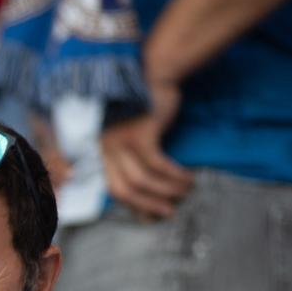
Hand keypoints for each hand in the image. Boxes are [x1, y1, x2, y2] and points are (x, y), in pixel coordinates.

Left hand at [100, 76, 191, 218]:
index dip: (133, 206)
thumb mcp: (135, 137)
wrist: (154, 74)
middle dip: (148, 205)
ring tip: (186, 191)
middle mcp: (106, 149)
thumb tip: (148, 196)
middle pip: (123, 190)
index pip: (113, 190)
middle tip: (170, 211)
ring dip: (167, 190)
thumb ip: (135, 162)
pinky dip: (174, 175)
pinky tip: (187, 177)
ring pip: (142, 180)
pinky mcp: (140, 133)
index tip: (152, 216)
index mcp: (103, 152)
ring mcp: (121, 141)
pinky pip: (158, 164)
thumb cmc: (147, 109)